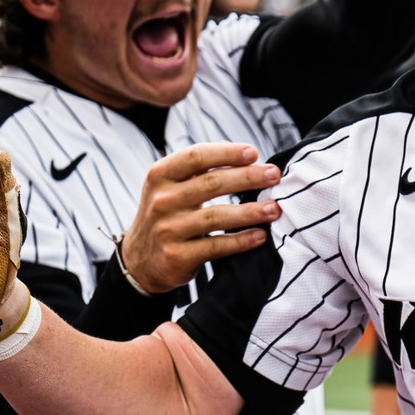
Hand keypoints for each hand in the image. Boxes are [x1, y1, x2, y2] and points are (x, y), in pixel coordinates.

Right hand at [120, 143, 281, 294]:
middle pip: (211, 184)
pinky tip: (260, 236)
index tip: (253, 153)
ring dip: (250, 212)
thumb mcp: (170, 187)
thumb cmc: (167, 216)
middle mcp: (162, 201)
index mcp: (160, 176)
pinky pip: (215, 246)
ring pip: (216, 216)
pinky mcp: (177, 256)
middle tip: (274, 175)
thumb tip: (246, 156)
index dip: (226, 153)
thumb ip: (199, 171)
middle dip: (247, 177)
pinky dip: (241, 241)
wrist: (140, 261)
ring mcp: (168, 229)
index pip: (196, 157)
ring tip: (274, 208)